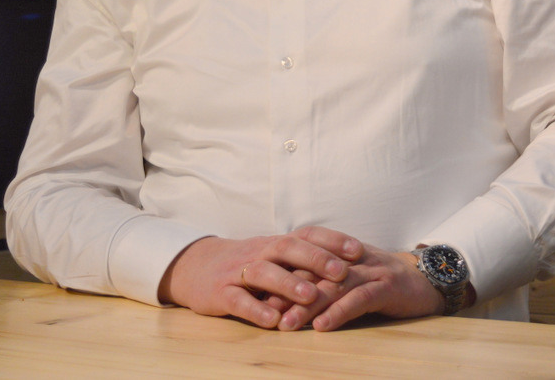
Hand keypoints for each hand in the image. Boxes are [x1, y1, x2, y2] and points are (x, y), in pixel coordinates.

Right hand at [157, 227, 362, 327]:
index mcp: (276, 243)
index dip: (332, 240)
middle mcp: (260, 252)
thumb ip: (304, 259)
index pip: (307, 234)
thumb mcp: (274, 256)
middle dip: (316, 259)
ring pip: (264, 272)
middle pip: (288, 248)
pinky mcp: (220, 293)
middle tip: (342, 272)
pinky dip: (255, 309)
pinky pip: (238, 300)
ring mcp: (238, 272)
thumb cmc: (248, 264)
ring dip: (288, 283)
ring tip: (310, 296)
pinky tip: (273, 320)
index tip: (358, 250)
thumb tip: (349, 265)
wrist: (195, 268)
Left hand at [275, 244, 444, 331]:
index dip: (282, 279)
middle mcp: (353, 260)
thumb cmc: (385, 283)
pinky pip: (359, 299)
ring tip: (286, 324)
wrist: (428, 280)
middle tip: (264, 312)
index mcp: (342, 255)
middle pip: (315, 274)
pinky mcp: (387, 287)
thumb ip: (328, 282)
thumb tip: (290, 297)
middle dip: (287, 294)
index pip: (306, 263)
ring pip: (333, 287)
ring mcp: (371, 271)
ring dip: (307, 307)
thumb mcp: (354, 278)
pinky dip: (339, 312)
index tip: (258, 297)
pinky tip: (323, 326)